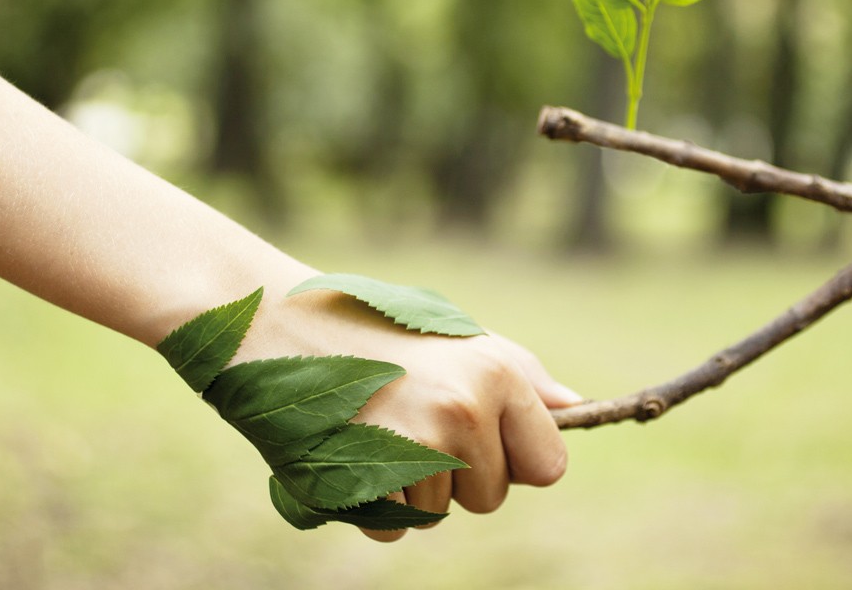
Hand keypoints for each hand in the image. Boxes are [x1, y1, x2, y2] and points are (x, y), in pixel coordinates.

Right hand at [237, 272, 582, 540]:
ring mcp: (414, 447)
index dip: (516, 460)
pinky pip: (394, 529)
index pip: (549, 465)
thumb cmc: (372, 325)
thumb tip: (577, 408)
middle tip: (413, 422)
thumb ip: (518, 376)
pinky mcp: (366, 479)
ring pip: (439, 514)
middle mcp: (464, 410)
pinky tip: (352, 451)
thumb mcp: (454, 335)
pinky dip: (374, 505)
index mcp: (496, 374)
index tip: (484, 440)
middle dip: (459, 476)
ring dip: (412, 487)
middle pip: (491, 498)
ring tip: (376, 427)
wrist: (275, 321)